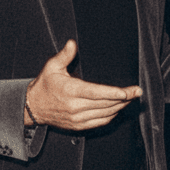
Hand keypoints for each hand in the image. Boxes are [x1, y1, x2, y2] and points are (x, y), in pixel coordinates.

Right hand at [26, 40, 141, 130]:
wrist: (33, 108)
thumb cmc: (43, 86)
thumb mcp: (51, 67)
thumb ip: (64, 55)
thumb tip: (73, 43)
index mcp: (70, 91)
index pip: (97, 93)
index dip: (114, 93)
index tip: (128, 91)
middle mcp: (75, 107)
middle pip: (106, 104)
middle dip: (124, 98)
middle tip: (137, 92)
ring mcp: (78, 119)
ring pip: (105, 114)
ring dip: (120, 106)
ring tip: (131, 98)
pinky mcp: (78, 126)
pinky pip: (100, 122)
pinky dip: (111, 116)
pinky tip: (118, 108)